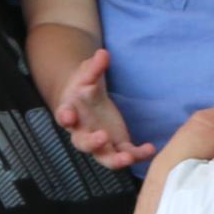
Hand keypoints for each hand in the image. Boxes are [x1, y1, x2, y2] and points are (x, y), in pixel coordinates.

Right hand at [51, 49, 149, 169]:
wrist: (86, 100)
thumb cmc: (83, 87)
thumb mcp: (87, 74)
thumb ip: (94, 67)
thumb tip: (103, 54)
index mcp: (70, 112)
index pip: (64, 117)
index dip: (65, 117)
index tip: (68, 116)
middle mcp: (82, 132)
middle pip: (83, 143)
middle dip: (92, 143)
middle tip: (102, 138)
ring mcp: (100, 142)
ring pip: (105, 157)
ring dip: (115, 159)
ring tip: (128, 158)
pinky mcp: (117, 144)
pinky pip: (127, 153)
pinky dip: (138, 154)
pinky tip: (150, 149)